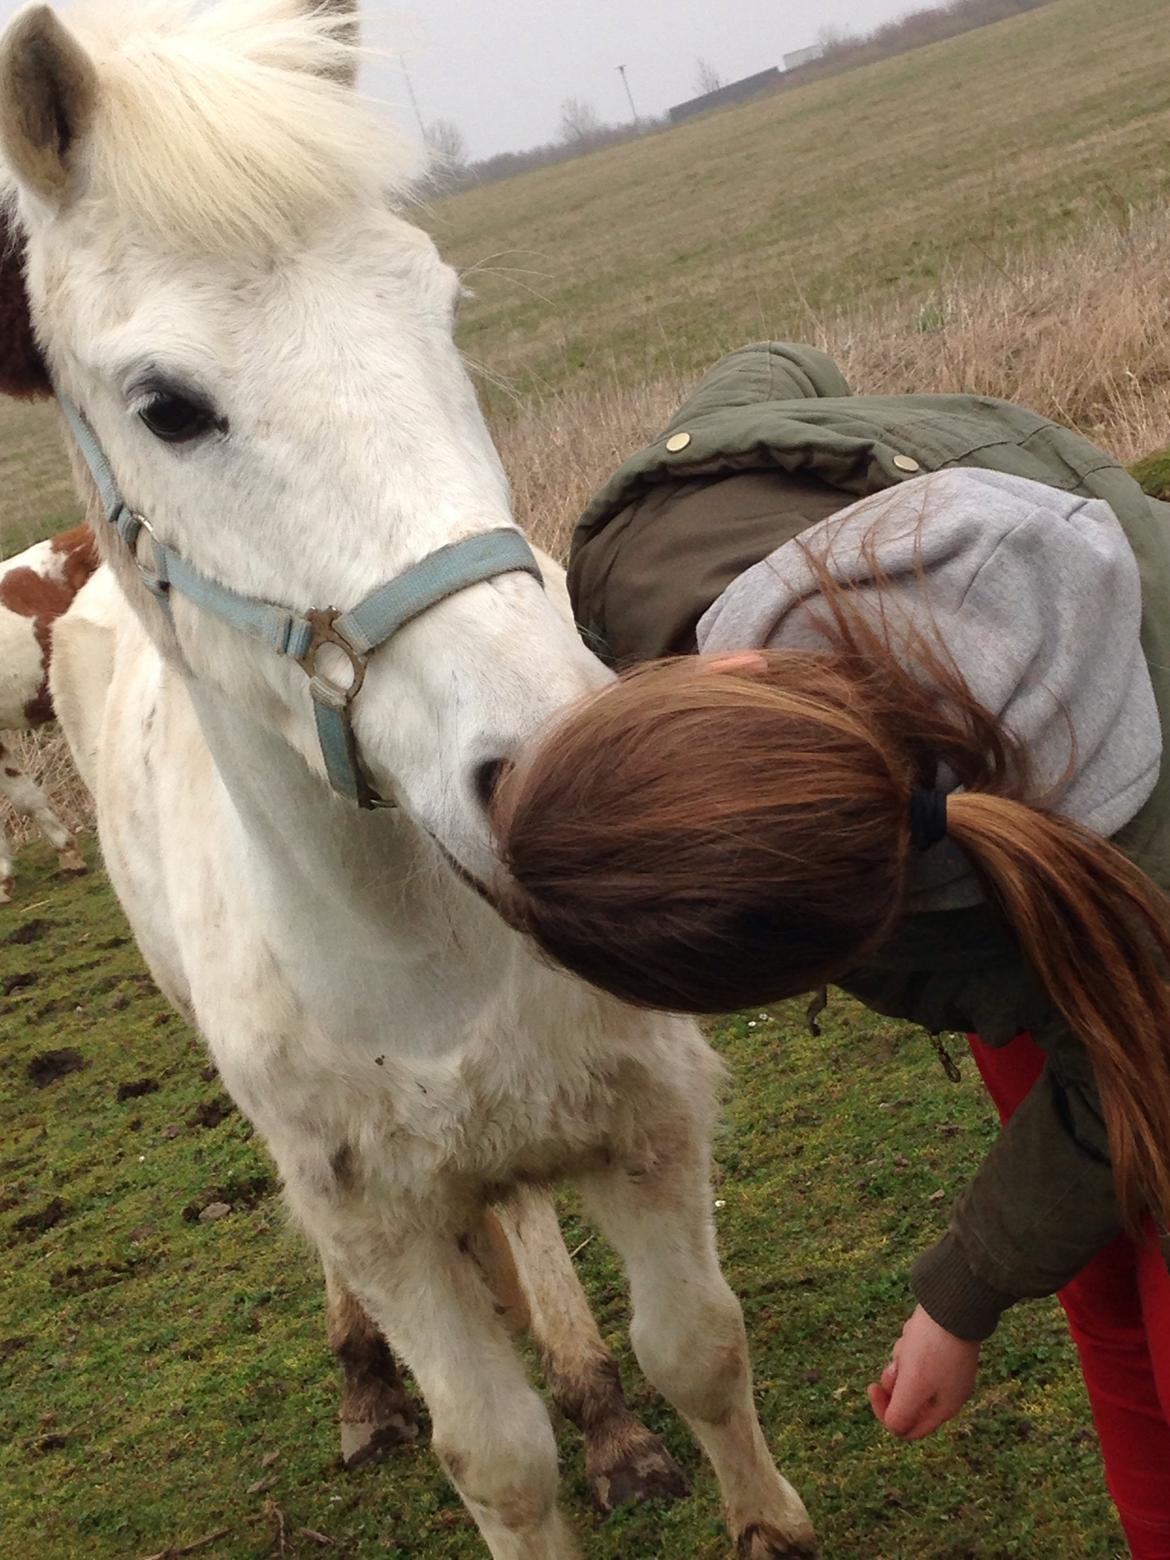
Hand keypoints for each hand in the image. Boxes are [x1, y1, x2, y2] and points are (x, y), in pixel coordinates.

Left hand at [867, 1305, 980, 1440]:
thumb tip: (893, 1426)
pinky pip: (916, 1352)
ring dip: (901, 1359)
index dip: (886, 1414)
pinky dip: (909, 1343)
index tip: (873, 1388)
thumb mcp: (912, 1386)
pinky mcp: (943, 1347)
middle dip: (894, 1382)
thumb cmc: (932, 1348)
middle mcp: (949, 1392)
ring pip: (909, 1373)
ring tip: (908, 1341)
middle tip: (893, 1365)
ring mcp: (948, 1368)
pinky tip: (914, 1329)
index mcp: (944, 1408)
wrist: (954, 1304)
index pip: (910, 1429)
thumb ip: (901, 1414)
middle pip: (907, 1399)